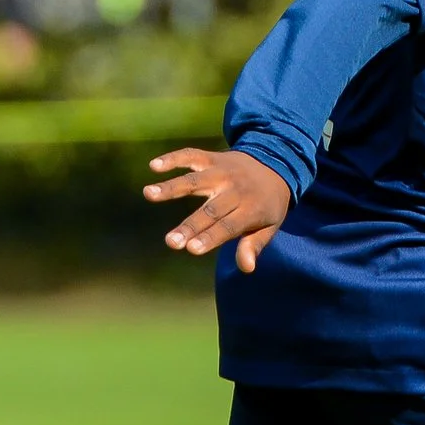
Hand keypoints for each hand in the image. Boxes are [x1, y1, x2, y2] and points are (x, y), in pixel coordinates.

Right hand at [143, 148, 289, 271]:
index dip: (210, 237)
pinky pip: (191, 156)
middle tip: (170, 242)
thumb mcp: (270, 226)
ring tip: (148, 193)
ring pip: (195, 180)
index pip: (228, 226)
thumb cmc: (267, 204)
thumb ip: (254, 245)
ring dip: (171, 187)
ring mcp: (222, 172)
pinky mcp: (212, 158)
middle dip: (190, 226)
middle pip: (210, 210)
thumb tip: (247, 268)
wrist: (276, 163)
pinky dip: (173, 159)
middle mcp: (235, 189)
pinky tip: (153, 166)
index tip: (191, 249)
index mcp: (251, 209)